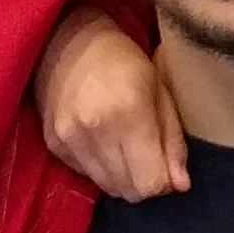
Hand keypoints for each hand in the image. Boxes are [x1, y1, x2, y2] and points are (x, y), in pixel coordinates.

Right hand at [35, 4, 186, 197]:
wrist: (69, 40)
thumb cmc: (126, 62)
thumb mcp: (161, 92)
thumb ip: (173, 142)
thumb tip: (180, 186)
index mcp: (129, 115)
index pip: (149, 184)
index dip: (163, 182)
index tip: (166, 166)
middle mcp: (94, 132)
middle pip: (129, 192)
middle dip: (145, 182)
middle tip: (148, 155)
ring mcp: (69, 140)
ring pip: (107, 188)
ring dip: (123, 178)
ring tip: (126, 146)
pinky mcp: (53, 144)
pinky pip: (86, 176)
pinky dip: (100, 168)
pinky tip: (103, 140)